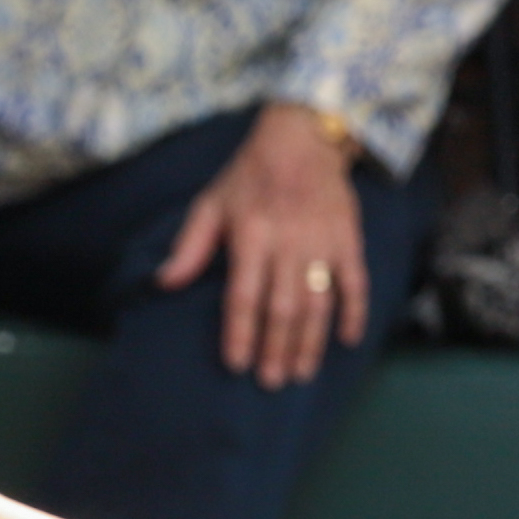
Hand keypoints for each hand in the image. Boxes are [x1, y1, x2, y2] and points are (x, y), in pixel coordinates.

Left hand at [156, 103, 367, 389]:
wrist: (304, 137)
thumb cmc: (248, 176)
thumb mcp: (209, 204)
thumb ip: (189, 246)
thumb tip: (163, 283)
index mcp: (251, 236)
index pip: (244, 296)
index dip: (241, 332)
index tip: (237, 364)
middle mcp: (289, 242)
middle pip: (283, 306)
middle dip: (276, 348)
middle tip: (271, 382)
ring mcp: (323, 241)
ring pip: (318, 301)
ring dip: (310, 341)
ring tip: (300, 374)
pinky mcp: (349, 237)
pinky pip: (355, 280)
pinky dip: (354, 310)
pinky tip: (347, 340)